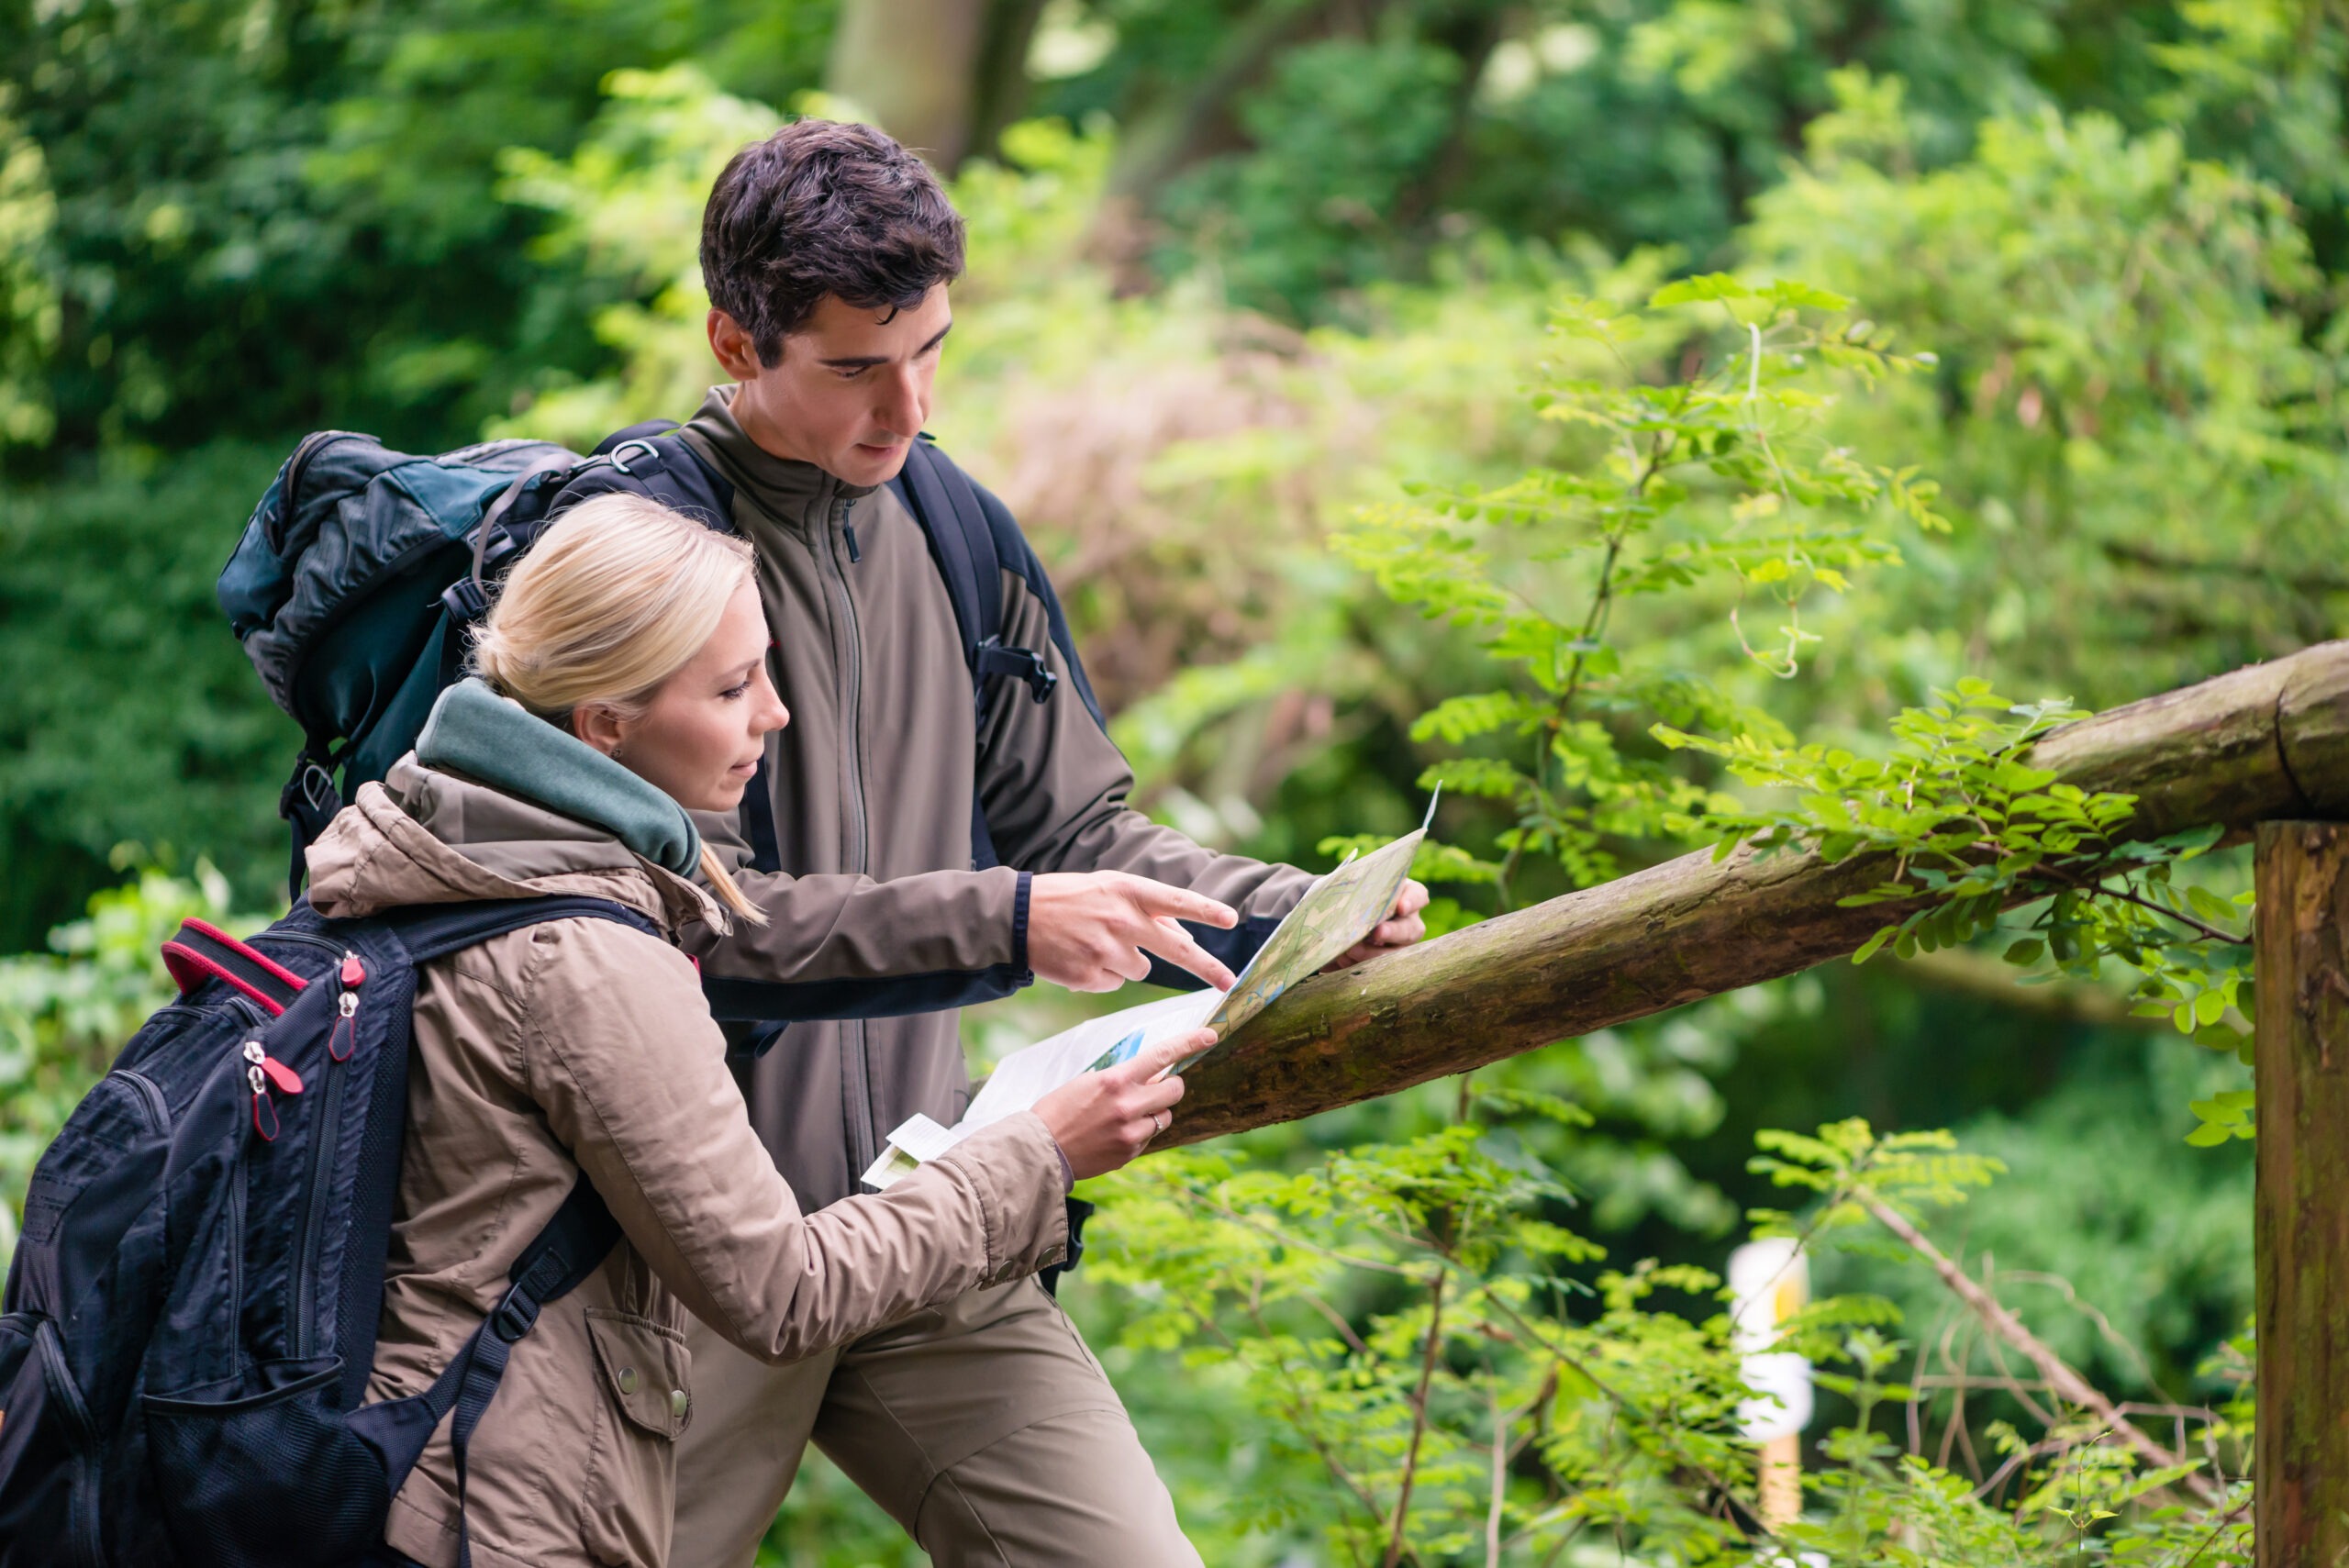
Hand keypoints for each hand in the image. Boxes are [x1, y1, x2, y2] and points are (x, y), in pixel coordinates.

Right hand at [1027, 871, 1238, 991]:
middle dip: (1206, 967)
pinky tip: (1081, 958)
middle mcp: (1121, 919)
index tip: (1232, 920)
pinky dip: (1103, 976)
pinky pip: (1114, 983)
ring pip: (1141, 970)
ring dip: (1127, 962)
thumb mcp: (1109, 888)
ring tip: (1096, 945)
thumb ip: (1147, 908)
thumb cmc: (1071, 899)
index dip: (1205, 910)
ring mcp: (1105, 949)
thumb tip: (1182, 935)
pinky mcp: (1088, 974)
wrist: (1018, 917)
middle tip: (1229, 981)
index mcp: (1128, 891)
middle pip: (1175, 949)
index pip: (1175, 900)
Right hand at [1033, 1029, 1207, 1179]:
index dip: (1190, 1043)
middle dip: (1169, 1086)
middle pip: (1174, 1090)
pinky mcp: (1130, 1154)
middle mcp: (1128, 1106)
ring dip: (1154, 1113)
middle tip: (1157, 1087)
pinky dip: (1139, 1134)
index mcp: (1116, 1080)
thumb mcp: (1087, 1082)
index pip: (1162, 1056)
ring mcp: (1131, 1133)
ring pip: (1165, 1117)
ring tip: (1126, 1116)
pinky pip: (1148, 1138)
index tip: (1210, 1036)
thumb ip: (1121, 1078)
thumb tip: (1149, 1076)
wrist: (1039, 1150)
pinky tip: (1113, 1135)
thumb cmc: (1058, 1110)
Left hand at [1326, 878, 1430, 970]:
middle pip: (1410, 929)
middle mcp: (1406, 921)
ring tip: (1351, 950)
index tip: (1401, 907)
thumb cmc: (1344, 897)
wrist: (1332, 924)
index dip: (1412, 901)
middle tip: (1377, 933)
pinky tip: (1343, 960)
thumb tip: (1335, 890)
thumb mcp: (1347, 888)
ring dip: (1374, 953)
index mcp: (1402, 895)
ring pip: (1396, 953)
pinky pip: (1379, 967)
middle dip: (1393, 932)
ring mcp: (1398, 945)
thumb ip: (1350, 889)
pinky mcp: (1383, 963)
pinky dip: (1360, 964)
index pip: (1418, 895)